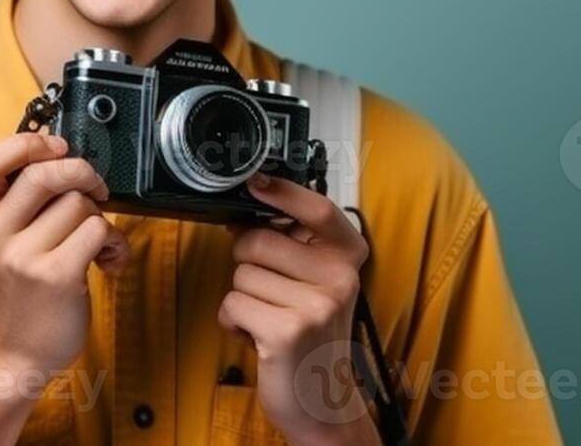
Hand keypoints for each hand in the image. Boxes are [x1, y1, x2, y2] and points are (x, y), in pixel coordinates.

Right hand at [0, 133, 129, 383]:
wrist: (14, 355)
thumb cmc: (14, 293)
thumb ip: (13, 201)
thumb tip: (59, 156)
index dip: (26, 142)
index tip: (53, 146)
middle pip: (44, 172)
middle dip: (80, 171)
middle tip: (93, 186)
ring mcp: (22, 257)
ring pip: (79, 203)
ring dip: (98, 216)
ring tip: (94, 239)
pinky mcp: (57, 276)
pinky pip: (99, 231)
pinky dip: (113, 241)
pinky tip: (106, 258)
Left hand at [218, 173, 379, 445]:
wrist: (322, 400)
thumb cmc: (310, 332)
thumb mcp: (315, 282)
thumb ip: (293, 245)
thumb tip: (245, 210)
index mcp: (348, 257)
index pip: (318, 209)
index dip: (284, 191)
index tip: (255, 180)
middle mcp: (339, 278)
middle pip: (259, 239)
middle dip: (247, 262)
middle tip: (269, 290)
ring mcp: (315, 305)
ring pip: (240, 273)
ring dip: (242, 297)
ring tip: (268, 318)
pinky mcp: (286, 331)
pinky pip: (231, 304)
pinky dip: (232, 322)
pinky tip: (257, 336)